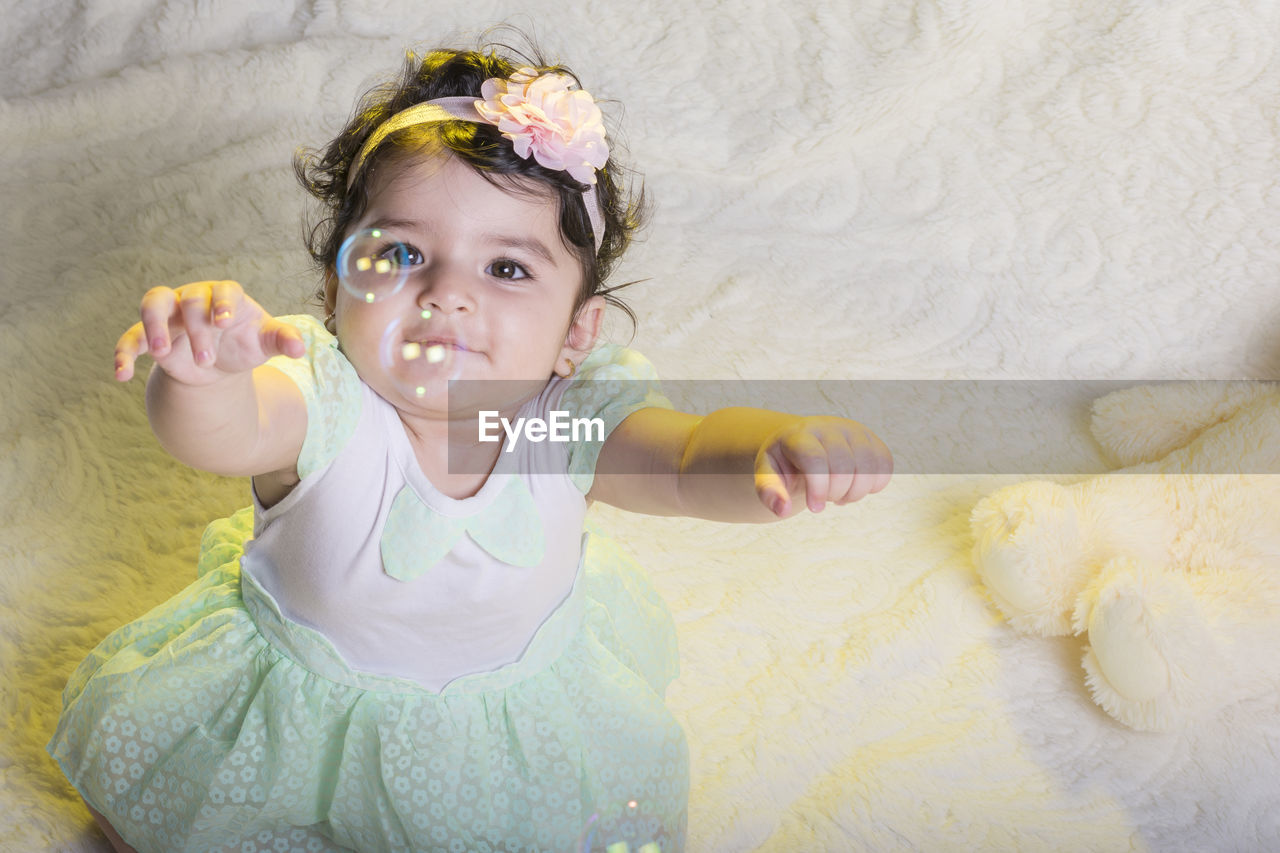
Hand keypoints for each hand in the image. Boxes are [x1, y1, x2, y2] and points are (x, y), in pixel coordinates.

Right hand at [114, 281, 304, 383]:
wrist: (219, 361)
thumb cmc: (244, 343)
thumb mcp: (264, 342)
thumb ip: (281, 340)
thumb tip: (299, 348)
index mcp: (226, 296)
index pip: (223, 290)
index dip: (221, 304)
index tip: (223, 324)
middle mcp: (195, 298)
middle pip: (188, 300)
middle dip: (196, 328)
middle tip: (207, 359)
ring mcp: (170, 314)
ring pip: (153, 304)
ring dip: (153, 326)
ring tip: (158, 353)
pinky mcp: (151, 335)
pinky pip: (131, 337)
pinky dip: (124, 352)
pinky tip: (121, 375)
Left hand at [754, 416, 892, 517]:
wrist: (804, 443)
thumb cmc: (786, 464)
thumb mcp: (769, 475)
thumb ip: (769, 492)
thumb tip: (783, 510)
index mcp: (800, 434)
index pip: (815, 459)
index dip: (818, 488)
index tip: (815, 508)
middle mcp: (829, 426)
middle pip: (843, 466)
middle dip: (836, 493)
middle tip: (825, 500)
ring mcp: (854, 430)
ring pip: (868, 466)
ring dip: (856, 492)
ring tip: (840, 496)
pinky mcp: (872, 438)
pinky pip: (885, 465)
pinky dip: (875, 484)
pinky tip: (856, 486)